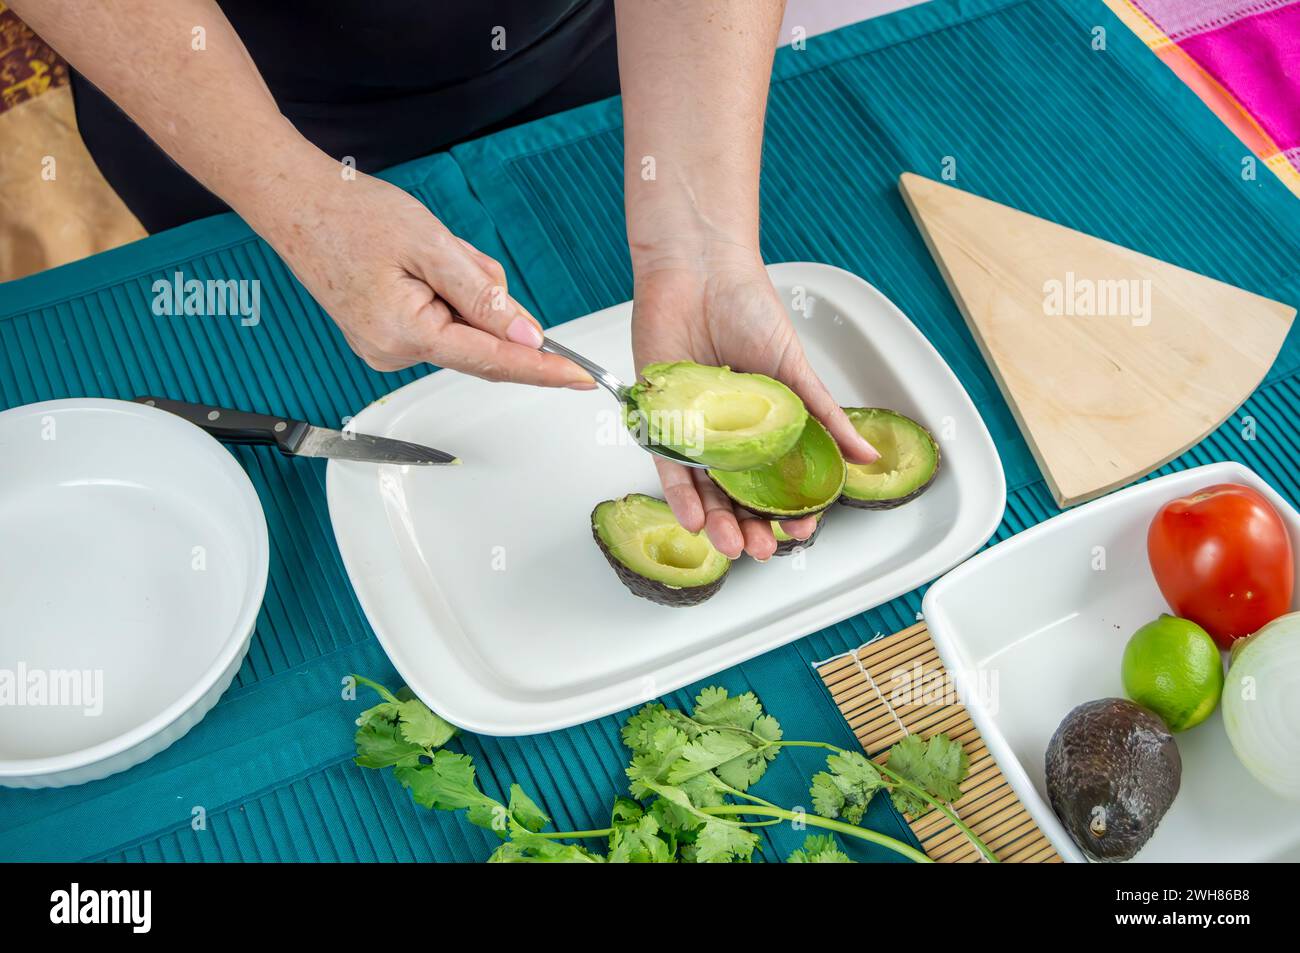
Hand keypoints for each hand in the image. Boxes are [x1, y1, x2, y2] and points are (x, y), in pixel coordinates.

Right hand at [263, 164, 594, 384]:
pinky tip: (416, 265)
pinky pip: (439, 322)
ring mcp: (385, 348)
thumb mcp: (431, 245)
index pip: (494, 362)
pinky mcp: (383, 336)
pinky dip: (444, 294)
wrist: (296, 203)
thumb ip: (483, 295)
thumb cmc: (352, 215)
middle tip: (453, 254)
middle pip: (478, 340)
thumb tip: (528, 336)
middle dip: (486, 300)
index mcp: (406, 333)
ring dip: (462, 292)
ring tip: (423, 252)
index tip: (582, 378)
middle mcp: (393, 352)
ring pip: (460, 329)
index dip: (544, 370)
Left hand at [631, 253, 879, 560]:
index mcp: (764, 423)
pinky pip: (668, 464)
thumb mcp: (796, 370)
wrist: (699, 271)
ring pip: (705, 488)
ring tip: (732, 546)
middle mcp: (727, 431)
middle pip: (739, 493)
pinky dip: (680, 494)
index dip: (790, 508)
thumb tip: (865, 458)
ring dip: (718, 522)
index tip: (802, 528)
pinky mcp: (659, 417)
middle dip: (752, 526)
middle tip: (764, 548)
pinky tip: (693, 519)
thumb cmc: (748, 308)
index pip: (777, 479)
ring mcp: (693, 427)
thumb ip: (826, 417)